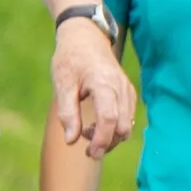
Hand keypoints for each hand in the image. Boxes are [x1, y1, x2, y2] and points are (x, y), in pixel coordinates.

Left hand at [50, 22, 138, 156]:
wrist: (86, 37)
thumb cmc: (71, 59)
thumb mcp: (62, 84)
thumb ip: (67, 113)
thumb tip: (71, 140)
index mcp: (104, 83)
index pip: (109, 119)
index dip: (102, 140)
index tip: (91, 153)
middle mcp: (121, 87)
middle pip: (123, 126)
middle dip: (107, 143)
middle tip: (86, 147)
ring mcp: (127, 90)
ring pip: (128, 124)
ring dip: (111, 137)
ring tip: (88, 131)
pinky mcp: (128, 92)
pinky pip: (128, 117)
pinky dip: (115, 127)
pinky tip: (97, 124)